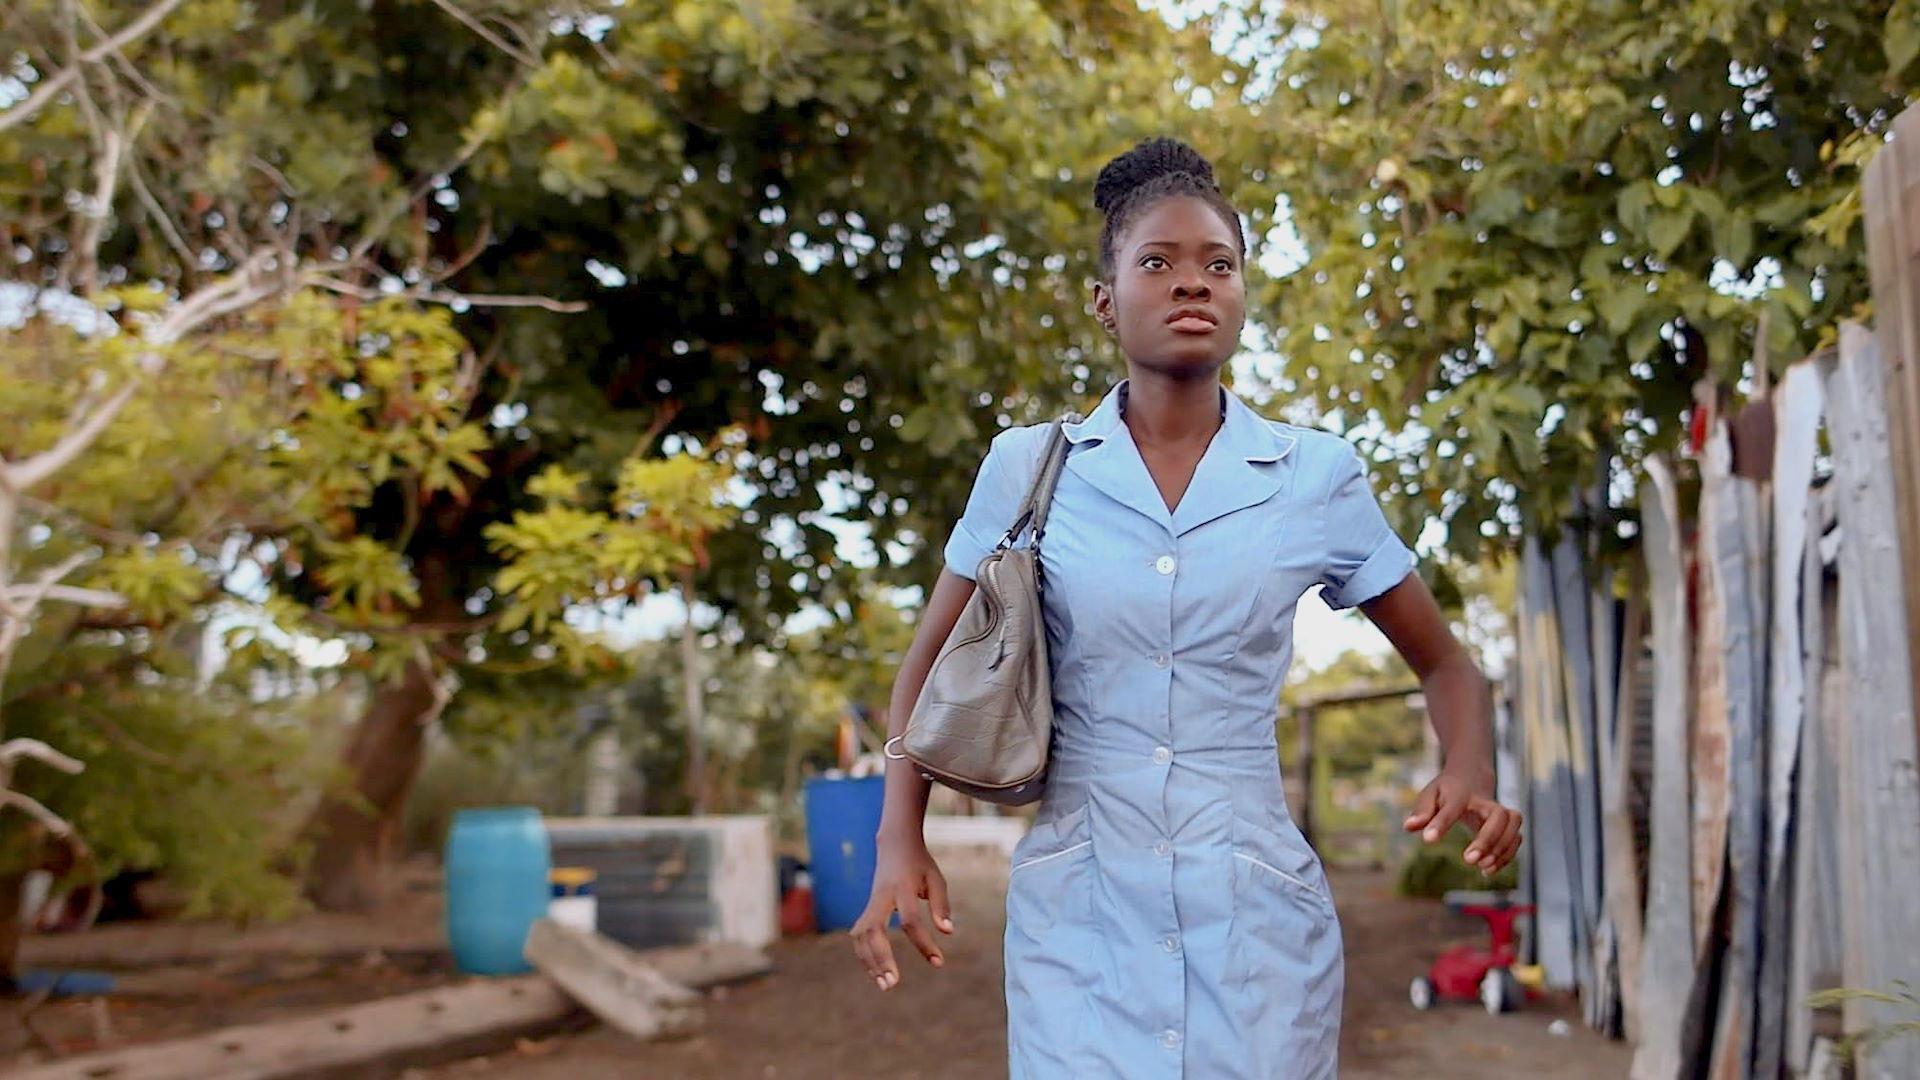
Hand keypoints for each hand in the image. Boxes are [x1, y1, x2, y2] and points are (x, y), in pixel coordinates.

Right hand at [848, 832, 952, 991]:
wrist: (894, 844)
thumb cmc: (920, 864)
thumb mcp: (936, 879)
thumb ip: (941, 905)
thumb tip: (947, 932)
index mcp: (902, 888)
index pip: (910, 920)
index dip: (923, 943)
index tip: (938, 962)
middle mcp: (881, 896)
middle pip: (874, 930)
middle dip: (881, 958)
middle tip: (893, 984)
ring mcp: (870, 903)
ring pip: (861, 935)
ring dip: (869, 961)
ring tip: (885, 984)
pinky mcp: (866, 909)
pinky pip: (860, 936)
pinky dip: (865, 955)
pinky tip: (877, 972)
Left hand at [1403, 766, 1522, 875]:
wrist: (1471, 777)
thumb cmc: (1447, 791)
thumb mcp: (1429, 795)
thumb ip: (1421, 811)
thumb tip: (1408, 827)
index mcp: (1460, 793)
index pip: (1453, 806)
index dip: (1442, 823)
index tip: (1428, 840)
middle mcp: (1484, 801)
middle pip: (1498, 814)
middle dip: (1487, 838)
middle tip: (1468, 860)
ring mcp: (1499, 812)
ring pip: (1513, 824)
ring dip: (1502, 848)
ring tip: (1483, 867)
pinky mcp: (1508, 824)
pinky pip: (1516, 838)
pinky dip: (1507, 855)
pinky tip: (1488, 870)